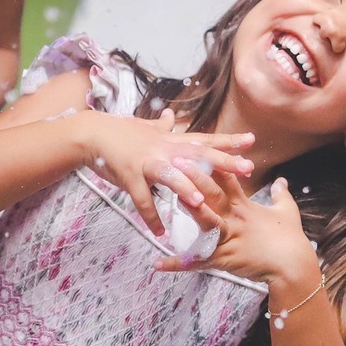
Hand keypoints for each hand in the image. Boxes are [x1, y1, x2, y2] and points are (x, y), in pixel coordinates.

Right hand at [86, 108, 254, 235]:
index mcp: (170, 141)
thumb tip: (170, 114)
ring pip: (170, 175)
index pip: (205, 139)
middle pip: (198, 155)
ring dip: (185, 189)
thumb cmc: (120, 132)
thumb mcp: (145, 128)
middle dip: (223, 162)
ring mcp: (146, 163)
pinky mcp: (129, 176)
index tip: (253, 140)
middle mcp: (164, 150)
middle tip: (247, 168)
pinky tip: (159, 232)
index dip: (229, 141)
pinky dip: (150, 216)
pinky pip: (141, 199)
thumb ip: (161, 125)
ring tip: (200, 203)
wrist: (93, 133)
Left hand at [154, 171, 318, 283]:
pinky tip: (157, 263)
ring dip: (189, 210)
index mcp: (245, 205)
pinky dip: (177, 264)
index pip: (228, 179)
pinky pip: (196, 262)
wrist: (294, 267)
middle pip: (214, 194)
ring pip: (207, 221)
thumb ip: (280, 194)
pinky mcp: (224, 259)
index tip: (197, 146)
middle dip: (195, 177)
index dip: (213, 162)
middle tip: (177, 161)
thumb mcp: (287, 212)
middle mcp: (234, 218)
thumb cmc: (291, 239)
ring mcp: (229, 238)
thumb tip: (280, 181)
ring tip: (170, 199)